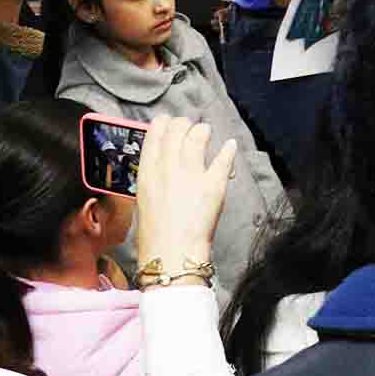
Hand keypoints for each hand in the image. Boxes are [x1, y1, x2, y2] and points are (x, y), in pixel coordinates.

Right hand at [134, 116, 237, 275]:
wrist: (171, 254)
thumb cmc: (154, 233)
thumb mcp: (145, 200)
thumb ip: (154, 179)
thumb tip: (164, 165)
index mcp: (147, 174)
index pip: (154, 136)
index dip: (163, 124)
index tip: (168, 121)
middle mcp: (167, 169)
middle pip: (176, 132)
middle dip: (184, 124)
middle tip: (190, 127)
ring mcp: (191, 176)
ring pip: (197, 138)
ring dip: (203, 131)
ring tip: (206, 132)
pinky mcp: (214, 185)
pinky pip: (223, 159)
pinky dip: (228, 150)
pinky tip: (230, 146)